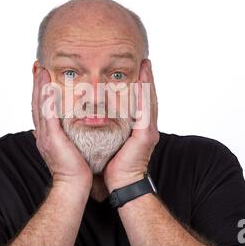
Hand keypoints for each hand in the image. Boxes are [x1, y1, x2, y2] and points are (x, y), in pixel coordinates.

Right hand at [32, 65, 92, 190]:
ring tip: (40, 70)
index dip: (40, 90)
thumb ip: (64, 135)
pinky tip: (49, 87)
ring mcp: (45, 134)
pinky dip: (47, 100)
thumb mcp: (68, 146)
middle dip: (36, 84)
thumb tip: (64, 126)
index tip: (41, 74)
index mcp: (46, 133)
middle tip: (37, 66)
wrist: (73, 184)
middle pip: (36, 102)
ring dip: (39, 86)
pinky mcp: (52, 138)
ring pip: (40, 105)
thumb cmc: (75, 167)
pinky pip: (48, 115)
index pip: (41, 107)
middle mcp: (42, 132)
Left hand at [104, 59, 158, 191]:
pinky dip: (145, 95)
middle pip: (147, 98)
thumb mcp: (111, 142)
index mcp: (138, 128)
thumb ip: (110, 129)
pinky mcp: (146, 135)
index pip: (139, 102)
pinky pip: (145, 111)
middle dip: (147, 79)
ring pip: (148, 101)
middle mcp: (146, 127)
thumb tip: (96, 119)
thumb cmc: (114, 165)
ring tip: (146, 65)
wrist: (122, 183)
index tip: (137, 70)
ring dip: (148, 82)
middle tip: (144, 62)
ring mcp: (149, 130)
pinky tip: (143, 82)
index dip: (140, 86)